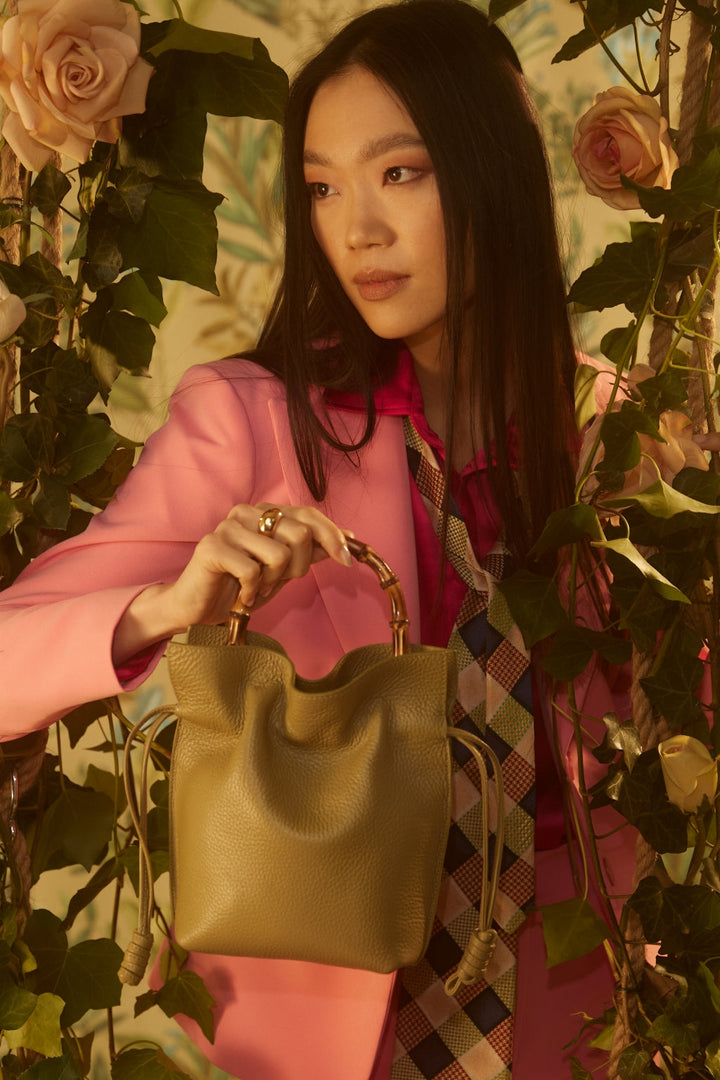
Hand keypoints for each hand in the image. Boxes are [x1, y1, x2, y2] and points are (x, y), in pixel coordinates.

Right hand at [113, 503, 352, 662]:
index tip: (347, 562)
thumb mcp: (284, 569)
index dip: (332, 536)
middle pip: (300, 534)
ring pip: (279, 554)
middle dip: (299, 568)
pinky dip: (251, 591)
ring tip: (255, 587)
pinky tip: (240, 595)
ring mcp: (228, 527)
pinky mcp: (212, 546)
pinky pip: (253, 571)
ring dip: (272, 582)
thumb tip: (348, 538)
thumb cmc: (241, 586)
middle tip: (278, 582)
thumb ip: (311, 551)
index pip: (309, 514)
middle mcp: (247, 512)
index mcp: (265, 512)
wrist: (198, 608)